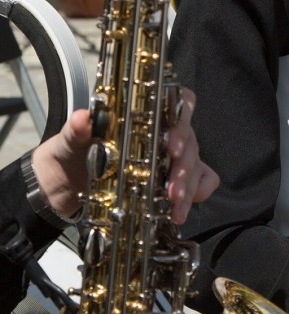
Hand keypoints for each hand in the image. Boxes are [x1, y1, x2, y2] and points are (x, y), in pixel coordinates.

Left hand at [31, 89, 218, 225]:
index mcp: (146, 116)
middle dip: (184, 166)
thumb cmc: (72, 155)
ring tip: (175, 205)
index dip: (182, 120)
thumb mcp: (69, 142)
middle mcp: (164, 134)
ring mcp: (171, 159)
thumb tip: (83, 118)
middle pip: (190, 141)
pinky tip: (179, 210)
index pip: (179, 103)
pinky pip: (200, 182)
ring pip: (196, 165)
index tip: (171, 144)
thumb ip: (76, 130)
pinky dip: (195, 194)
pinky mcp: (172, 181)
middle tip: (172, 188)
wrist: (62, 186)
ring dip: (189, 186)